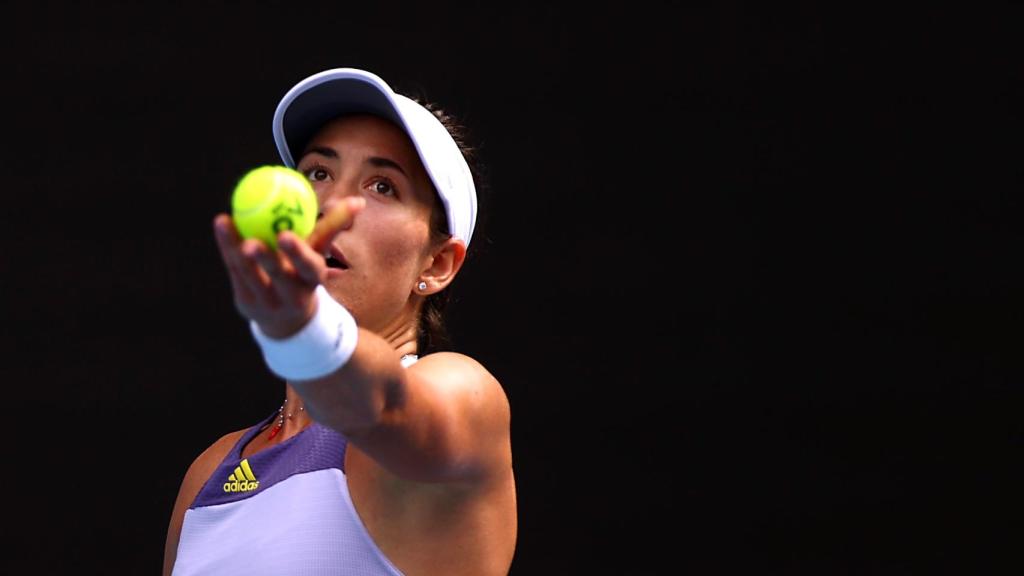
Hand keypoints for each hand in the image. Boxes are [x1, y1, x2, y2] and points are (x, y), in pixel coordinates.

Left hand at [213, 196, 364, 337]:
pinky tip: (222, 225)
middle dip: (266, 259)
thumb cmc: (303, 273)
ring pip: (249, 273)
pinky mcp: (245, 302)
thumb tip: (358, 201)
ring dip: (235, 248)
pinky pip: (234, 271)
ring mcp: (267, 302)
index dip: (297, 253)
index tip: (285, 236)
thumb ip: (333, 227)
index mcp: (312, 280)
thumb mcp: (319, 253)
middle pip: (278, 275)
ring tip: (225, 222)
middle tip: (252, 241)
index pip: (308, 267)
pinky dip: (227, 247)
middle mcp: (292, 295)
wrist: (288, 319)